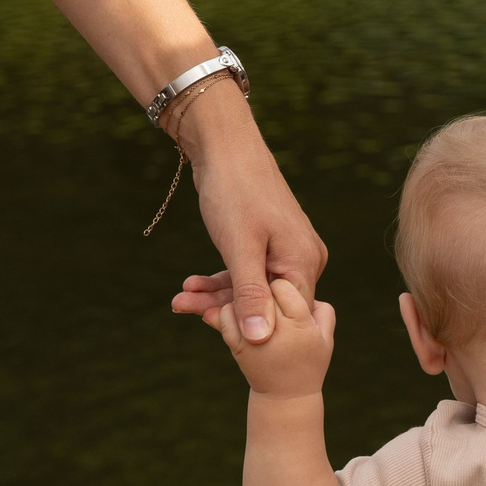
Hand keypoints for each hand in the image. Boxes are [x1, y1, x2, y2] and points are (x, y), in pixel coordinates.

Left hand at [167, 90, 327, 342]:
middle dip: (223, 307)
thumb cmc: (235, 191)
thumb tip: (260, 340)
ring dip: (216, 294)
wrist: (226, 145)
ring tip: (180, 298)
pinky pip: (247, 272)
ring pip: (252, 287)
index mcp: (305, 262)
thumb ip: (250, 296)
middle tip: (182, 307)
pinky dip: (221, 279)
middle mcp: (303, 258)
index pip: (285, 313)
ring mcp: (286, 250)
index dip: (251, 325)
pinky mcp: (268, 243)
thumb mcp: (240, 249)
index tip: (212, 325)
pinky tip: (191, 285)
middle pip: (266, 301)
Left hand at [217, 277, 335, 398]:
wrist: (286, 395)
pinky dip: (228, 312)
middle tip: (266, 301)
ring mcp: (253, 340)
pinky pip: (224, 318)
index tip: (282, 295)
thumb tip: (302, 288)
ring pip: (239, 302)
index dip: (281, 287)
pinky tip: (239, 316)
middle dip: (262, 292)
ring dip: (243, 301)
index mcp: (301, 325)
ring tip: (253, 309)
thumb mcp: (326, 337)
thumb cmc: (309, 362)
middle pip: (260, 292)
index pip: (283, 286)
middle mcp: (276, 332)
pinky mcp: (237, 347)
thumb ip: (322, 309)